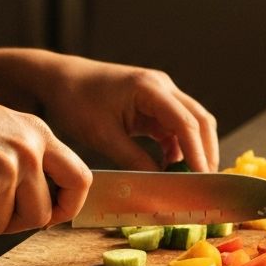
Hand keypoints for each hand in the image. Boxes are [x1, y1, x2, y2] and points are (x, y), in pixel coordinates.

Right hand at [0, 80, 91, 233]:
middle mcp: (29, 151)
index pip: (79, 179)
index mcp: (39, 134)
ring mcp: (7, 170)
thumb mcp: (3, 129)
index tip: (52, 216)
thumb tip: (43, 205)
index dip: (68, 206)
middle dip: (14, 222)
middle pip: (41, 214)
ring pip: (5, 225)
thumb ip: (27, 157)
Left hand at [40, 55, 218, 173]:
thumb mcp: (103, 136)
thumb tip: (159, 186)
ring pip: (191, 123)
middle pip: (199, 120)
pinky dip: (178, 148)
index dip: (197, 153)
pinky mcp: (153, 104)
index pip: (186, 123)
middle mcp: (162, 87)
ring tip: (191, 181)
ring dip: (195, 150)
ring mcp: (160, 94)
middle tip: (205, 185)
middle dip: (205, 152)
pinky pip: (175, 127)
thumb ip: (134, 160)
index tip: (202, 180)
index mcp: (150, 88)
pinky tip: (171, 168)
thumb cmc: (76, 102)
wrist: (59, 79)